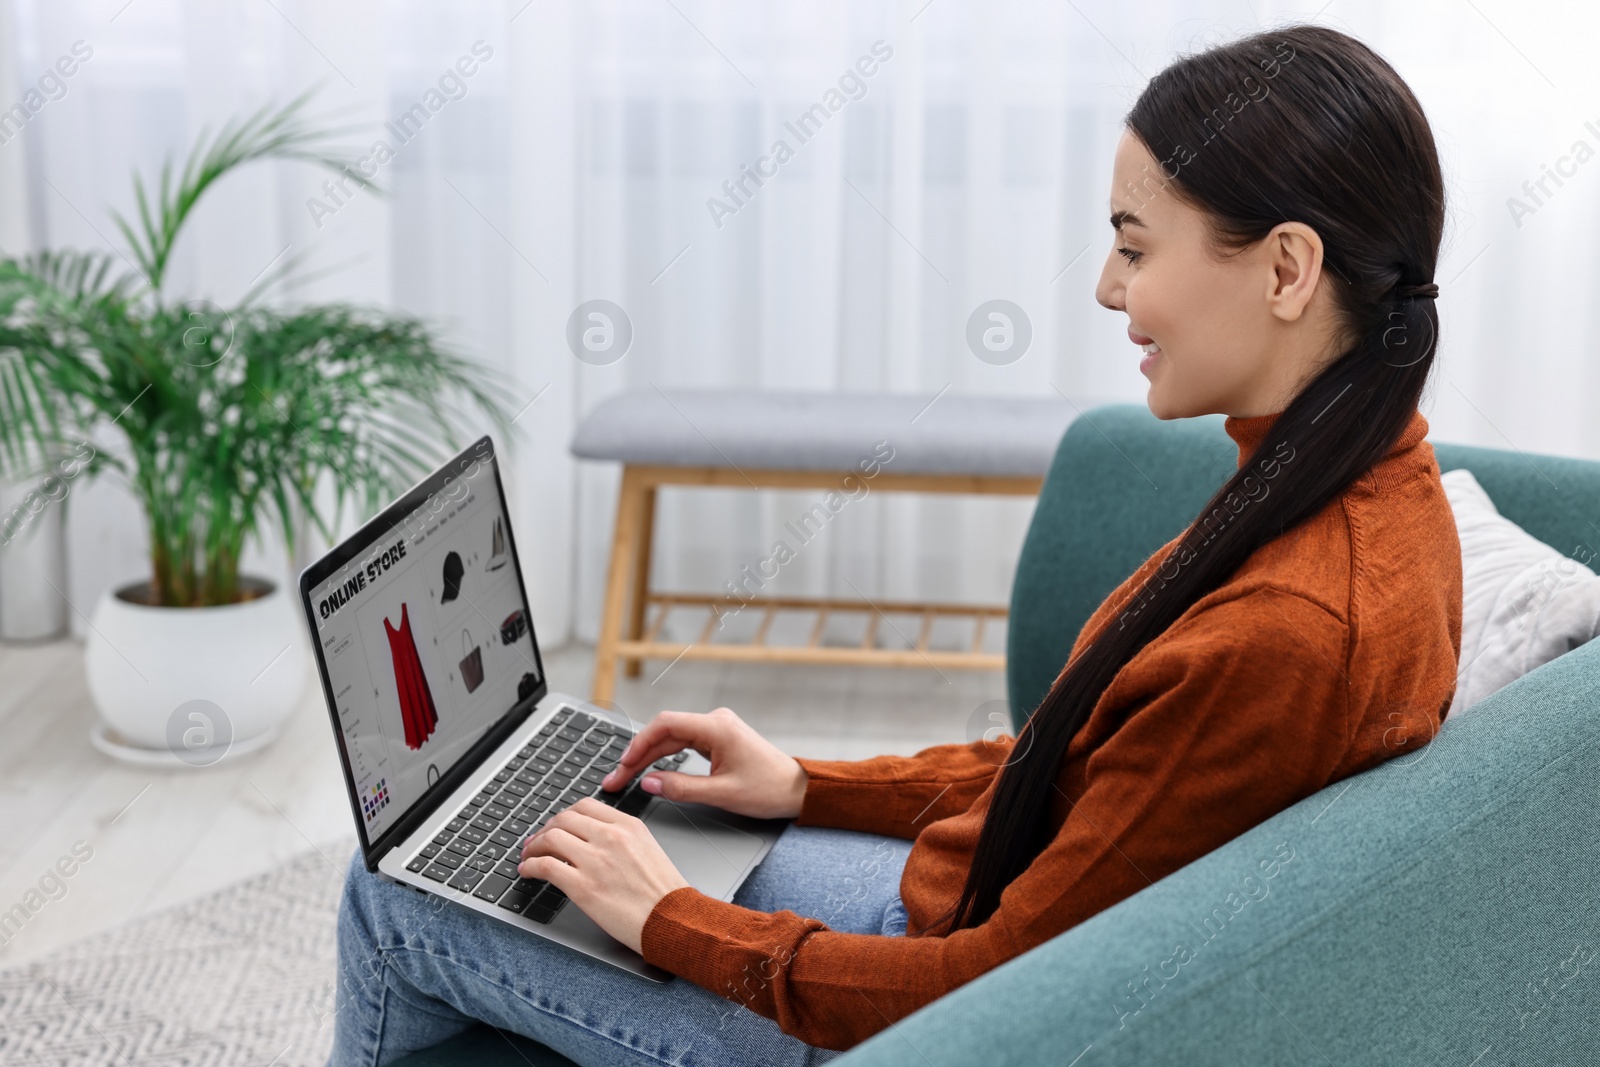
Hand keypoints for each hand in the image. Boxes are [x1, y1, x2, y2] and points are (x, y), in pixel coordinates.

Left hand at [517, 798, 688, 953]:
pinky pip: (546, 867)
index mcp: (628, 826)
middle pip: (564, 819)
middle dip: (545, 830)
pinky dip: (531, 867)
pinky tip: (528, 872)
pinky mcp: (583, 887)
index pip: (585, 806)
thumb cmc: (664, 894)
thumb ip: (621, 839)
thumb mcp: (647, 850)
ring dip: (533, 847)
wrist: (673, 920)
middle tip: (537, 841)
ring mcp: (596, 860)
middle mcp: (611, 837)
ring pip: (550, 838)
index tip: (556, 826)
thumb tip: (591, 841)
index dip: (564, 816)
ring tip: (529, 856)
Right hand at [600, 706, 807, 818]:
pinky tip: (651, 769)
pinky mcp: (719, 739)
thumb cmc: (768, 789)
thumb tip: (648, 783)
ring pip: (672, 737)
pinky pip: (684, 743)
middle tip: (616, 778)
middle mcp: (716, 721)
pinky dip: (666, 756)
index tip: (623, 764)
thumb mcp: (721, 794)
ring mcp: (717, 728)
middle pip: (665, 731)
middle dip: (638, 755)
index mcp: (717, 727)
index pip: (665, 725)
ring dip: (649, 756)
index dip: (639, 743)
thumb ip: (681, 788)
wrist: (797, 789)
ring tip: (627, 776)